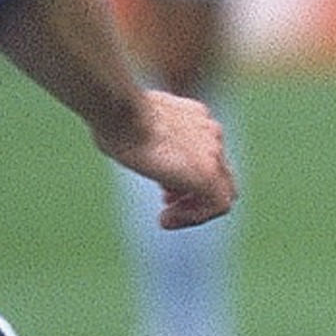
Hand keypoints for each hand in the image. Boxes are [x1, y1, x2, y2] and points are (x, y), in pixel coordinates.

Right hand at [98, 89, 234, 228]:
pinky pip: (217, 205)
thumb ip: (145, 134)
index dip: (187, 175)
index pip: (206, 154)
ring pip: (221, 193)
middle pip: (220, 175)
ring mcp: (214, 152)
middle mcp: (211, 133)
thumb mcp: (133, 123)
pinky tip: (165, 221)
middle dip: (194, 194)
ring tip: (164, 219)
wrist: (123, 114)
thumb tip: (126, 140)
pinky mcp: (208, 173)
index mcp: (194, 118)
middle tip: (166, 203)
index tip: (164, 189)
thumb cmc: (113, 117)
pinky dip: (195, 218)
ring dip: (193, 210)